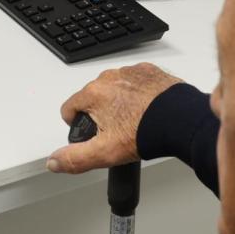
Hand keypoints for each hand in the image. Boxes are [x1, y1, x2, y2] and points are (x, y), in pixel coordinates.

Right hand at [44, 62, 182, 173]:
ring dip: (119, 101)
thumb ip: (75, 158)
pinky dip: (138, 93)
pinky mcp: (149, 71)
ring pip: (114, 88)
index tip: (89, 133)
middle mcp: (109, 78)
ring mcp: (130, 73)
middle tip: (116, 131)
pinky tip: (147, 109)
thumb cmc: (146, 133)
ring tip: (134, 121)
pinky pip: (135, 81)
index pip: (68, 108)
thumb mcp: (104, 153)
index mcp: (93, 94)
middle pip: (92, 97)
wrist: (181, 121)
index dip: (75, 124)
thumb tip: (54, 162)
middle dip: (100, 113)